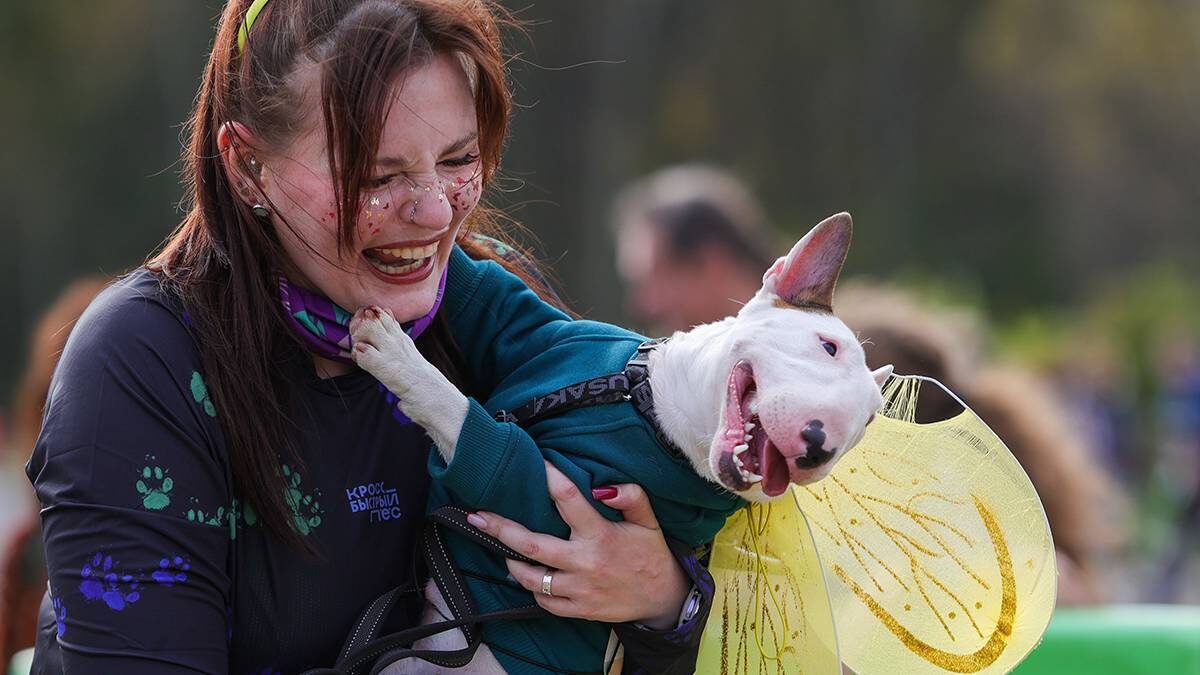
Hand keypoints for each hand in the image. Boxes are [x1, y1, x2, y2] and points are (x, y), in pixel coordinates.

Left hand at [466, 462, 690, 628]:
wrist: (662, 599)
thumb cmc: (650, 554)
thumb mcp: (648, 521)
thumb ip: (631, 497)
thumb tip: (603, 485)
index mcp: (601, 535)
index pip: (569, 499)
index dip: (550, 478)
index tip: (534, 464)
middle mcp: (585, 562)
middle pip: (531, 544)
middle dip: (500, 528)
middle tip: (476, 515)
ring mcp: (579, 589)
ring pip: (530, 576)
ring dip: (509, 560)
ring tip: (496, 544)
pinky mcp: (577, 609)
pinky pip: (542, 600)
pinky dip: (530, 586)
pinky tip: (522, 573)